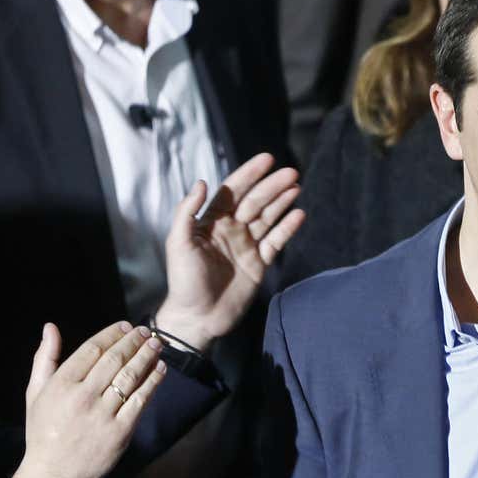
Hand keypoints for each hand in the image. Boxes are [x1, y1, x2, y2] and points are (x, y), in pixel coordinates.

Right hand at [6, 322, 167, 477]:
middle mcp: (82, 397)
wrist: (53, 475)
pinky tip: (160, 369)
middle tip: (145, 331)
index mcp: (61, 385)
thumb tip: (50, 326)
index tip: (125, 326)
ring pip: (130, 377)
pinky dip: (152, 381)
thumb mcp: (35, 393)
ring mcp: (102, 414)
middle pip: (114, 360)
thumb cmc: (43, 432)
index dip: (111, 334)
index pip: (92, 349)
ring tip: (156, 344)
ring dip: (146, 357)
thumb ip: (45, 358)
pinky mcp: (120, 431)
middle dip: (133, 341)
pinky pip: (140, 400)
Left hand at [154, 153, 304, 347]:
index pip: (233, 191)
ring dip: (282, 202)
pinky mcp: (259, 264)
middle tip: (291, 172)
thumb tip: (202, 182)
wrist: (197, 318)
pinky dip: (287, 228)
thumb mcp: (178, 244)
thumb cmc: (183, 282)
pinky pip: (276, 241)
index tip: (267, 159)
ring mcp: (247, 246)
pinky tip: (298, 215)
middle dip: (272, 186)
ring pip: (268, 218)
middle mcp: (231, 230)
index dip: (249, 174)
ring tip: (296, 187)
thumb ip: (187, 213)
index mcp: (212, 222)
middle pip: (255, 201)